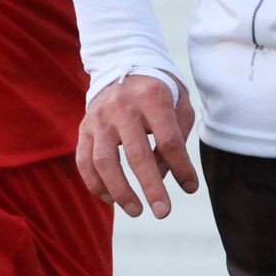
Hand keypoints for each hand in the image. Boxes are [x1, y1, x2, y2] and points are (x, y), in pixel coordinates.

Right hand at [76, 74, 198, 217]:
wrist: (122, 62)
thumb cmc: (158, 89)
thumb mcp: (178, 102)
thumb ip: (177, 136)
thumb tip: (164, 177)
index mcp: (152, 97)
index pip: (169, 140)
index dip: (182, 167)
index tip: (190, 188)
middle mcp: (123, 106)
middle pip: (137, 154)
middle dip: (151, 187)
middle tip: (163, 212)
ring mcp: (100, 117)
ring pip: (104, 162)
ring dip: (120, 191)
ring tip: (135, 210)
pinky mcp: (84, 127)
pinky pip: (84, 161)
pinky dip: (96, 184)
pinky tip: (111, 199)